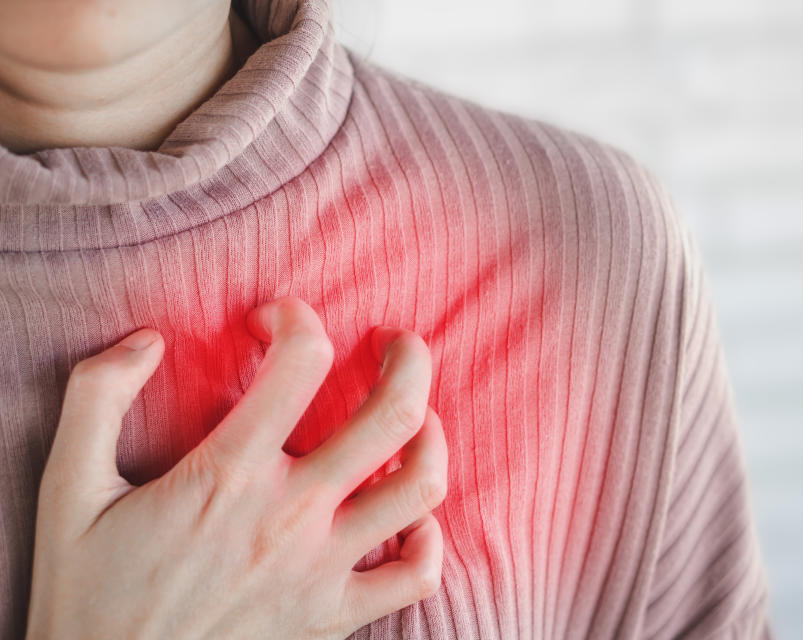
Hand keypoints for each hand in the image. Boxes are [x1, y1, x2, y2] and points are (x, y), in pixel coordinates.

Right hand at [25, 297, 447, 639]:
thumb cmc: (87, 596)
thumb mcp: (66, 490)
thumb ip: (96, 400)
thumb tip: (146, 341)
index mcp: (229, 474)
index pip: (301, 362)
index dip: (295, 318)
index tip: (274, 321)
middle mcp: (291, 515)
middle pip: (392, 415)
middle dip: (408, 360)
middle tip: (394, 342)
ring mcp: (322, 568)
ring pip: (421, 487)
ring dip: (432, 438)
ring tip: (416, 417)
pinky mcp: (334, 616)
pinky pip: (415, 575)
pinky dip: (428, 538)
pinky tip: (409, 517)